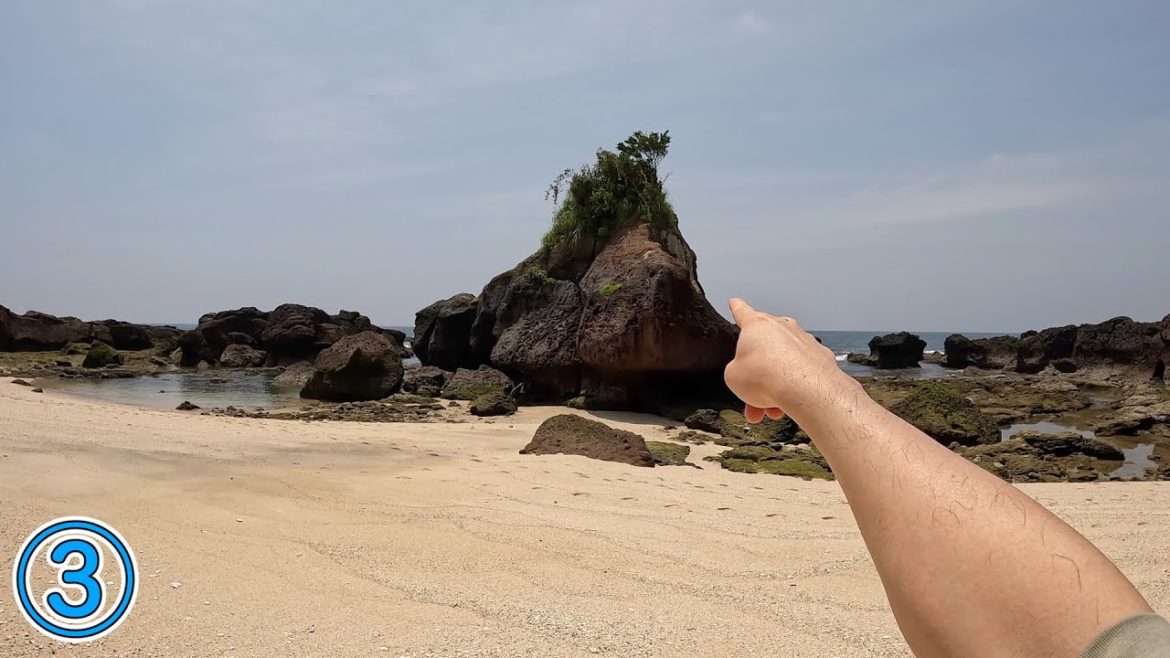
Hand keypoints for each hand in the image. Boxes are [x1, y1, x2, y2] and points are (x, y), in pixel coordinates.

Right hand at [723, 298, 854, 422]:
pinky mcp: (820, 357)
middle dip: (755, 376)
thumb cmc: (765, 377)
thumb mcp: (733, 377)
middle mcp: (782, 328)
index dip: (736, 308)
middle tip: (749, 399)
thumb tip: (746, 375)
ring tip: (770, 412)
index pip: (742, 312)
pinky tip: (790, 405)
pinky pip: (801, 373)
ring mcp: (803, 341)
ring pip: (782, 366)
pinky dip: (794, 388)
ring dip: (773, 389)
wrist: (804, 389)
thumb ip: (736, 371)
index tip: (735, 302)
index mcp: (756, 326)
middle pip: (763, 351)